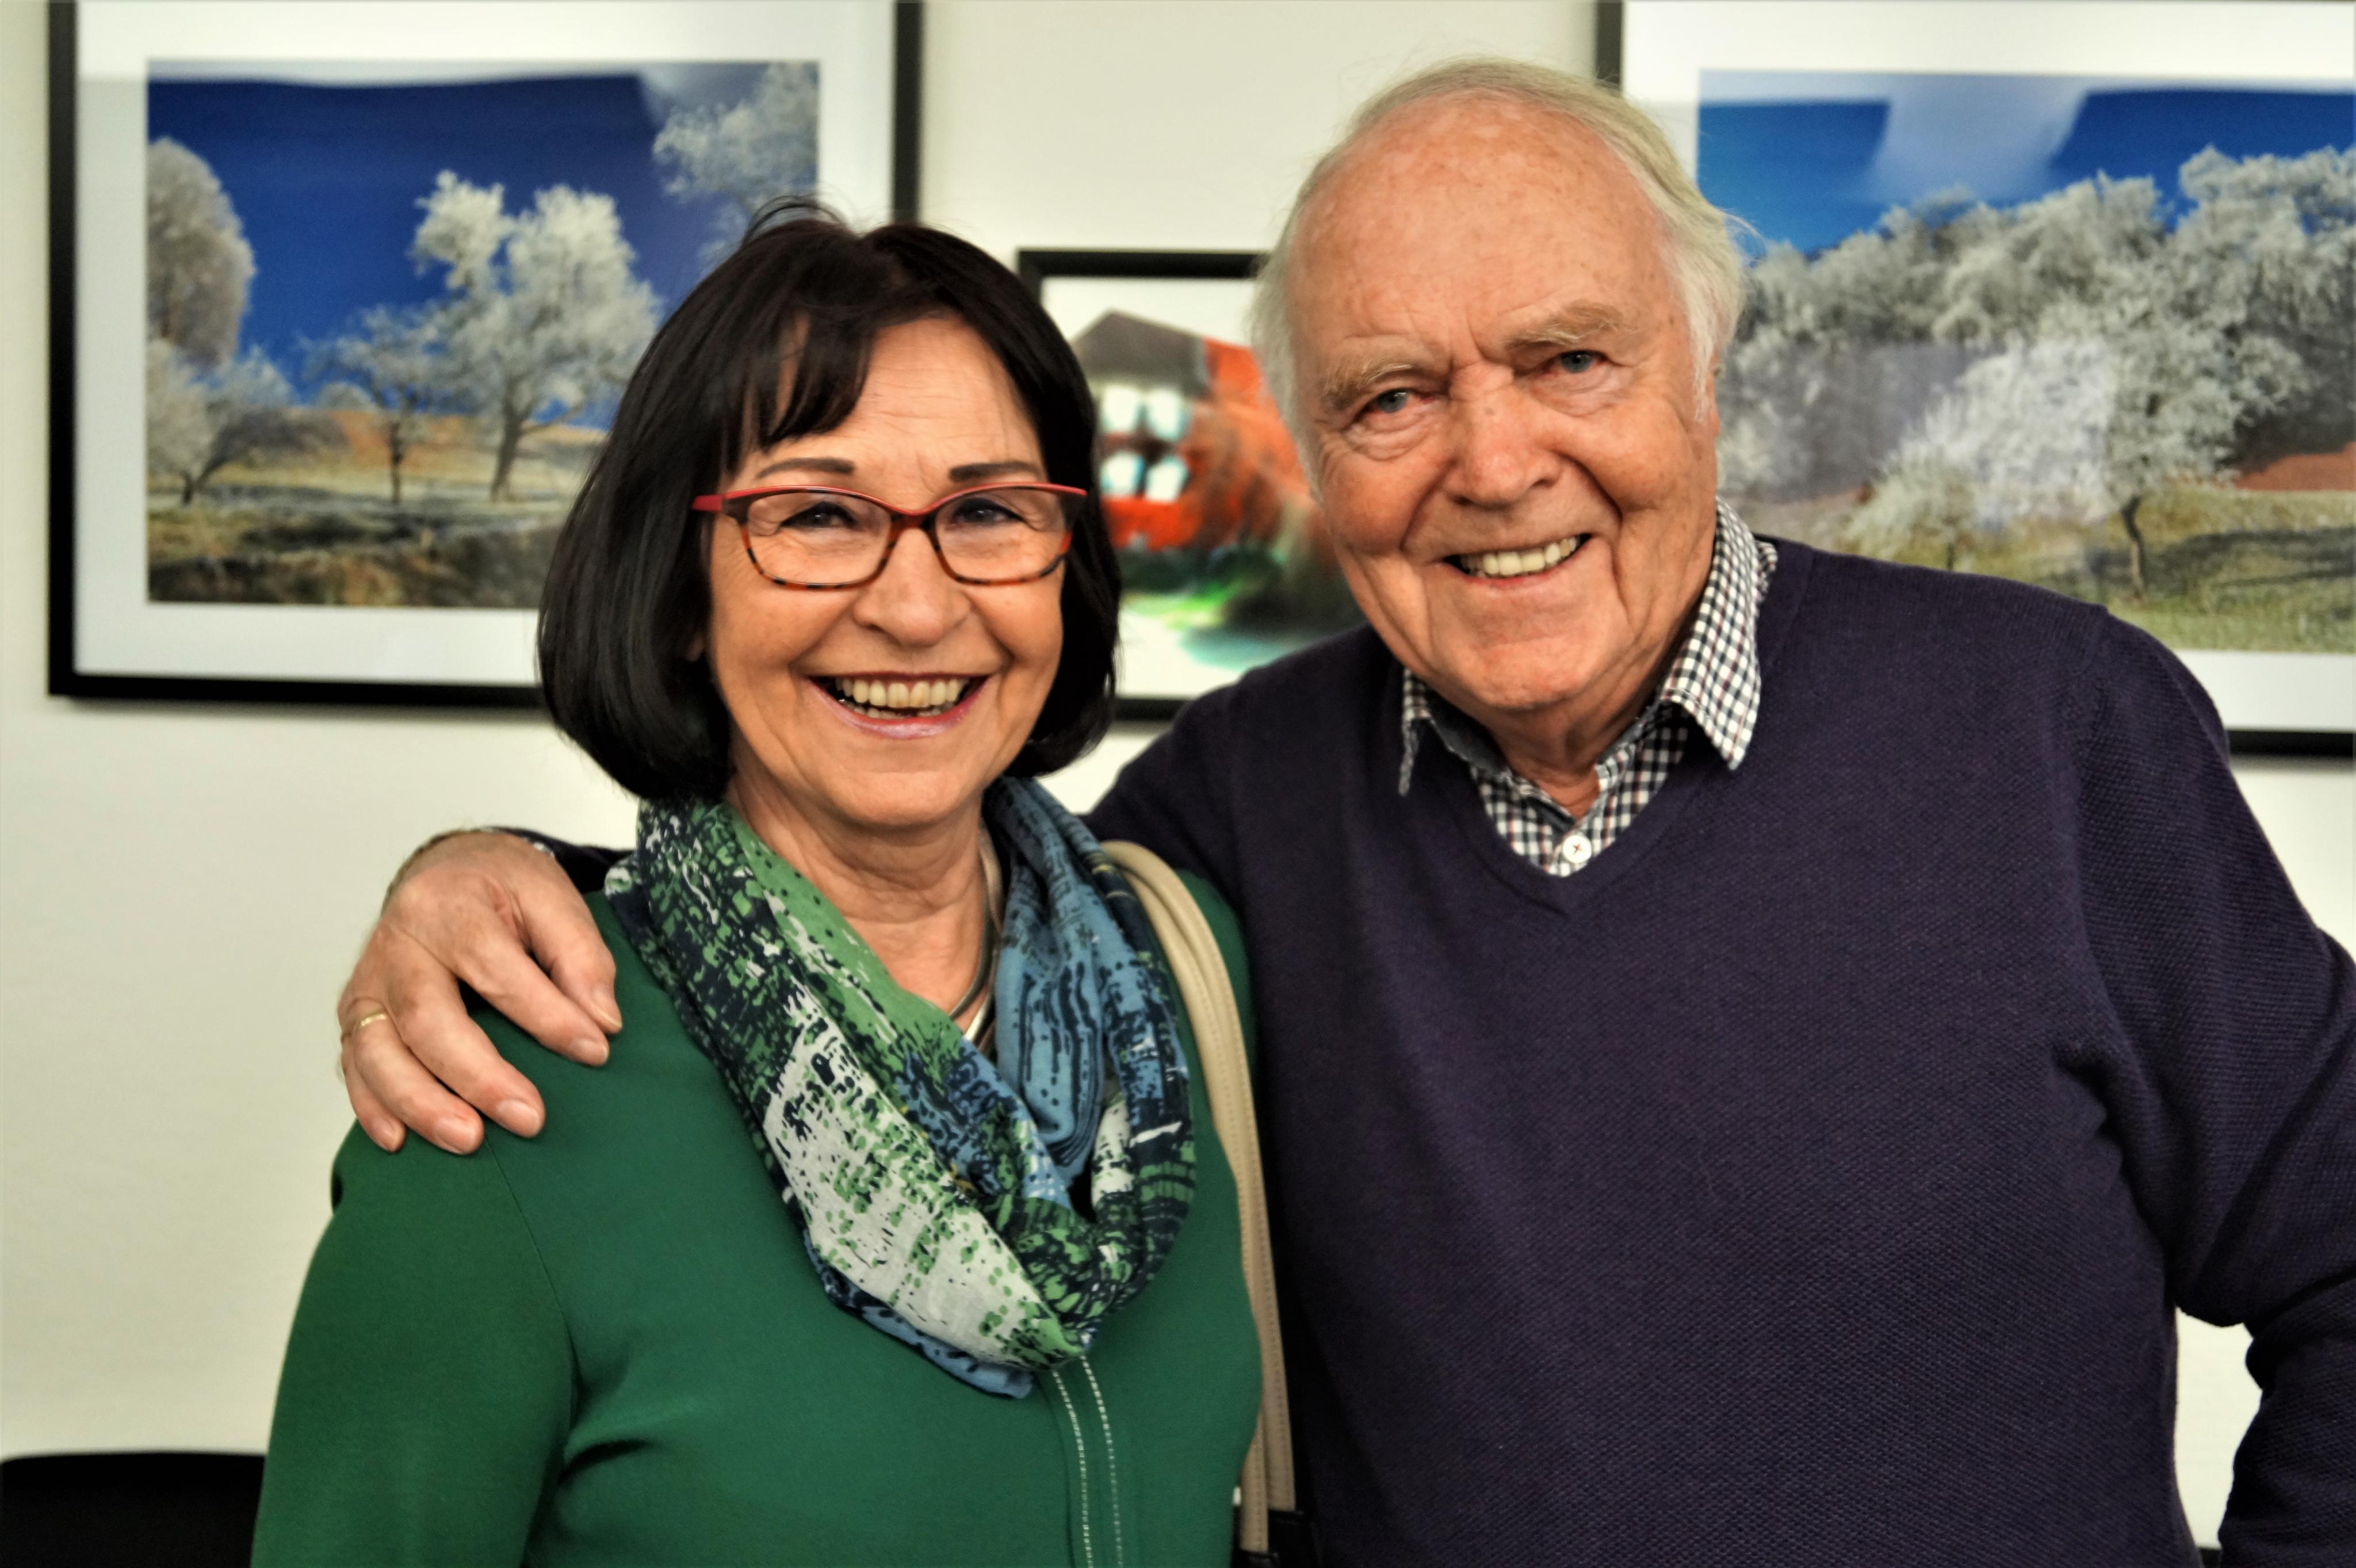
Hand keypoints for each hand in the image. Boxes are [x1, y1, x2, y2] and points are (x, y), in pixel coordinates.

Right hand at [337, 832, 618, 1153]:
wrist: (446, 870)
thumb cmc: (501, 887)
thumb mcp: (551, 897)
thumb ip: (581, 956)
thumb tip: (602, 1022)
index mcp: (448, 906)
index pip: (495, 968)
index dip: (546, 1015)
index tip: (594, 1050)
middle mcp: (396, 945)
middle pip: (427, 1019)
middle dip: (478, 1076)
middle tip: (529, 1119)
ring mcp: (369, 982)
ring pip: (377, 1051)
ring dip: (420, 1102)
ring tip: (468, 1140)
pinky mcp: (357, 1012)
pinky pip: (353, 1064)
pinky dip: (371, 1106)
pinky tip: (400, 1140)